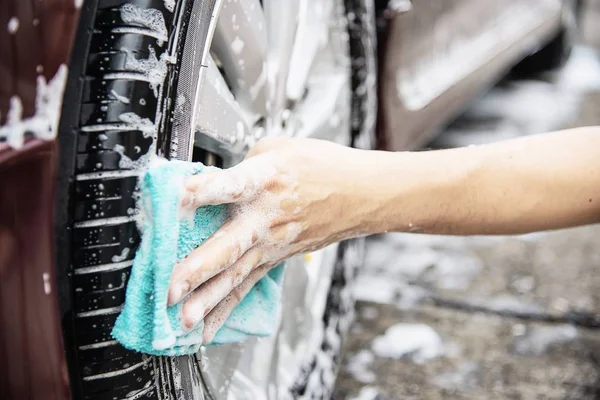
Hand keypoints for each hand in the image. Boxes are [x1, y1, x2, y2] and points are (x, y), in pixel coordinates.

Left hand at [167, 137, 368, 342]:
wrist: (361, 194)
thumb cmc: (322, 166)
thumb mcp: (278, 148)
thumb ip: (240, 163)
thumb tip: (212, 179)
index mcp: (266, 178)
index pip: (234, 184)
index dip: (208, 189)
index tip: (180, 196)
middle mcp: (266, 216)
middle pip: (230, 244)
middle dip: (199, 268)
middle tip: (171, 287)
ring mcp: (271, 243)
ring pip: (236, 275)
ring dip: (208, 299)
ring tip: (182, 320)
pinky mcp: (274, 259)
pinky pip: (247, 286)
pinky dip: (225, 309)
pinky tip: (205, 329)